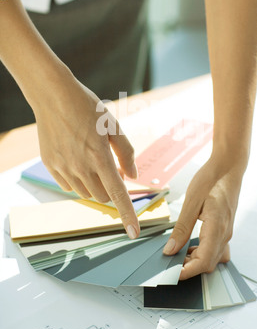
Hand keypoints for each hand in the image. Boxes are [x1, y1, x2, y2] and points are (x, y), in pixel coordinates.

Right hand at [33, 73, 139, 239]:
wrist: (53, 96)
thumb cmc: (87, 107)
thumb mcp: (113, 125)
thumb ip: (126, 152)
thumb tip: (133, 176)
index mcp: (100, 157)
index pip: (118, 194)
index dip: (128, 215)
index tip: (134, 233)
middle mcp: (80, 167)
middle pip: (102, 197)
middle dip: (112, 190)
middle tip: (112, 170)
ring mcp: (63, 168)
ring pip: (85, 193)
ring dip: (95, 185)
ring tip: (92, 160)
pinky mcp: (51, 166)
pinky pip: (68, 185)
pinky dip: (78, 181)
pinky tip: (77, 161)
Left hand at [163, 155, 244, 279]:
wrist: (229, 166)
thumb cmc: (211, 179)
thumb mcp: (192, 202)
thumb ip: (182, 228)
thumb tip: (171, 250)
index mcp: (217, 228)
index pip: (204, 261)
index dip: (187, 272)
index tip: (171, 274)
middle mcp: (225, 233)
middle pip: (208, 263)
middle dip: (189, 267)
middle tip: (169, 262)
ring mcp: (227, 231)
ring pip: (213, 257)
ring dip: (195, 260)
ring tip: (177, 252)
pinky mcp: (225, 227)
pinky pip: (216, 248)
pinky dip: (202, 252)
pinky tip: (190, 244)